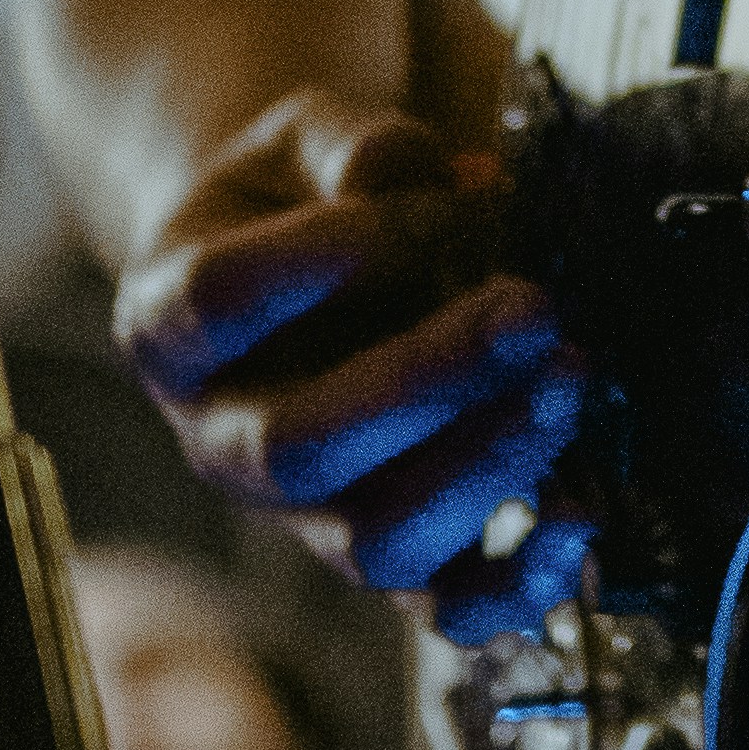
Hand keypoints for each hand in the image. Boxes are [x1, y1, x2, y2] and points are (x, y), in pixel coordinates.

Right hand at [114, 85, 593, 632]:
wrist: (304, 272)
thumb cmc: (302, 200)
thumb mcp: (302, 141)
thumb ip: (347, 143)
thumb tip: (406, 168)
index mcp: (168, 326)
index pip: (219, 299)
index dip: (322, 252)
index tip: (425, 199)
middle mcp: (222, 440)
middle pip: (302, 445)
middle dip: (430, 380)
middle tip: (532, 311)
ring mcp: (303, 518)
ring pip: (376, 538)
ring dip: (485, 466)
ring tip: (569, 378)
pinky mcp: (390, 560)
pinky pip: (446, 608)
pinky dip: (518, 582)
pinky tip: (580, 513)